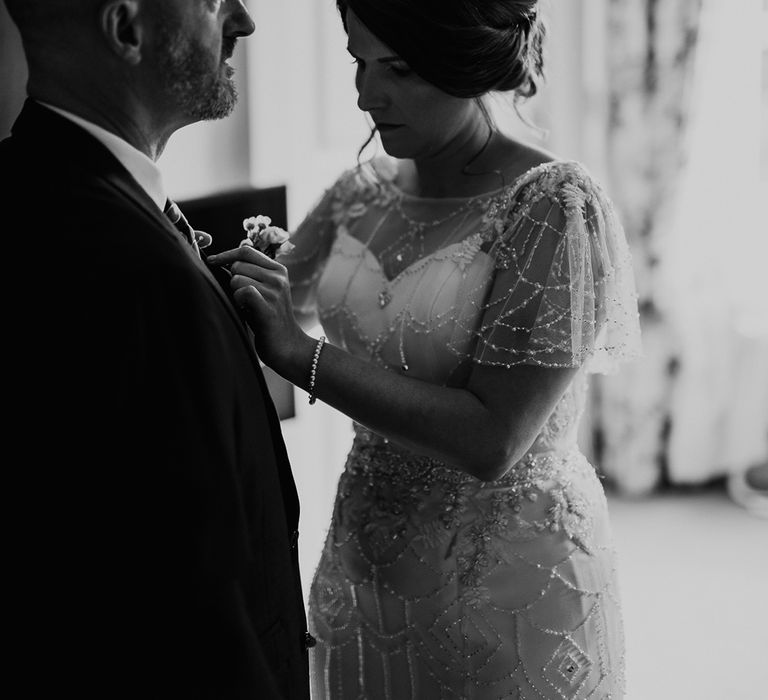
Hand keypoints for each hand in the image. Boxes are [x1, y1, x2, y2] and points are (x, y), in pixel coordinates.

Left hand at [207, 246, 305, 369]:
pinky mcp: (269, 307)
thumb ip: (251, 274)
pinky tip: (246, 310)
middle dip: (233, 281)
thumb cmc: (268, 319)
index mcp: (279, 270)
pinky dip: (238, 301)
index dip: (226, 255)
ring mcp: (275, 292)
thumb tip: (223, 261)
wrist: (287, 345)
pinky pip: (242, 291)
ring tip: (248, 307)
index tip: (212, 261)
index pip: (246, 251)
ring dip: (235, 294)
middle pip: (238, 265)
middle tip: (243, 299)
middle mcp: (278, 278)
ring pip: (237, 279)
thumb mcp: (266, 290)